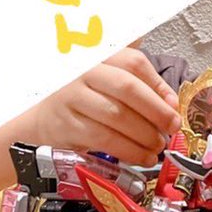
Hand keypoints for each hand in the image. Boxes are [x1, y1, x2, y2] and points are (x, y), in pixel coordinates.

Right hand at [26, 48, 180, 165]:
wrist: (39, 119)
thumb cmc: (79, 99)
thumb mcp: (103, 80)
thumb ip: (134, 80)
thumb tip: (170, 100)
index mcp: (96, 55)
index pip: (133, 62)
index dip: (158, 85)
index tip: (173, 104)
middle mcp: (82, 71)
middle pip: (128, 88)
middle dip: (157, 111)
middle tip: (172, 126)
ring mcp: (72, 97)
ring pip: (118, 116)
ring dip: (145, 135)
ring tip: (158, 146)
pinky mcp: (69, 125)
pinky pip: (106, 139)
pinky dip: (130, 151)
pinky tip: (142, 156)